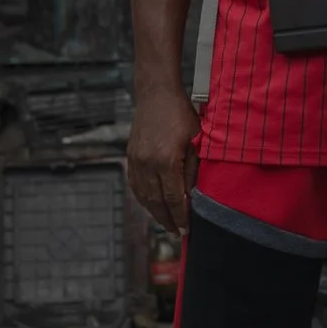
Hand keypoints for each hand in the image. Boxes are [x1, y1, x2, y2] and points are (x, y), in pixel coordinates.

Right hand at [126, 89, 200, 232]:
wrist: (156, 94)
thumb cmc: (181, 114)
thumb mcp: (196, 141)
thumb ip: (194, 170)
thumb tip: (193, 196)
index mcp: (166, 161)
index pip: (174, 198)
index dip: (181, 217)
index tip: (186, 230)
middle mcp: (148, 164)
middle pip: (157, 202)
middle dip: (167, 220)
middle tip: (177, 233)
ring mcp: (136, 161)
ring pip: (144, 196)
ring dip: (155, 212)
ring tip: (166, 223)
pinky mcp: (130, 157)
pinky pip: (135, 185)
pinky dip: (143, 198)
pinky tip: (151, 205)